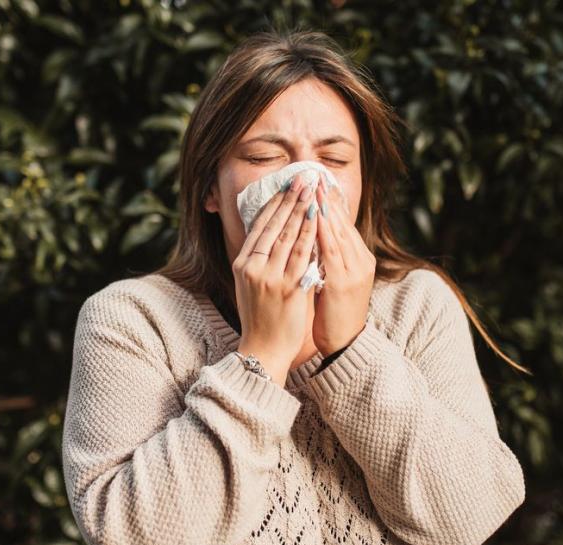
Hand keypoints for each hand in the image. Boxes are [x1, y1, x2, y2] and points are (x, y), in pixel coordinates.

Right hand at [232, 172, 320, 384]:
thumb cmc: (261, 317)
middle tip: (303, 177)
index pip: (259, 226)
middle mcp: (253, 267)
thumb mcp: (251, 284)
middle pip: (274, 225)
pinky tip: (318, 218)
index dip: (274, 203)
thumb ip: (260, 260)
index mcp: (243, 264)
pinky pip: (302, 255)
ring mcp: (270, 277)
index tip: (286, 185)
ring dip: (302, 209)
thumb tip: (271, 235)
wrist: (263, 349)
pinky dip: (311, 234)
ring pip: (288, 236)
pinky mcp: (287, 288)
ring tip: (313, 190)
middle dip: (290, 199)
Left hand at [311, 180, 374, 355]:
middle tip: (314, 175)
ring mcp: (354, 270)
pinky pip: (332, 250)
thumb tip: (311, 237)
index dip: (332, 202)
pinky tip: (314, 217)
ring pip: (338, 232)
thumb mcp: (333, 280)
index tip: (319, 182)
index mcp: (358, 259)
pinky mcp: (344, 281)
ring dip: (325, 208)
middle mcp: (360, 260)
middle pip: (343, 222)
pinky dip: (323, 231)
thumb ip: (326, 258)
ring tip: (314, 188)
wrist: (345, 344)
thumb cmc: (335, 314)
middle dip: (327, 198)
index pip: (344, 224)